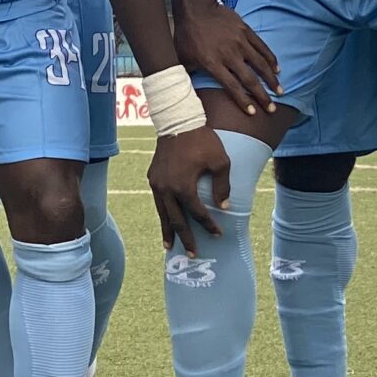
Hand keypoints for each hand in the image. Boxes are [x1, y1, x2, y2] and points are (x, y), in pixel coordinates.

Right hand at [146, 124, 229, 254]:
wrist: (177, 122)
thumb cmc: (203, 141)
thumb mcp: (221, 162)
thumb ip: (223, 186)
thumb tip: (223, 207)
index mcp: (184, 187)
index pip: (197, 213)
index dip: (208, 225)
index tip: (218, 234)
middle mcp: (167, 189)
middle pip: (176, 220)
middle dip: (185, 238)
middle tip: (193, 254)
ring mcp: (157, 183)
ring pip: (162, 213)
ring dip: (168, 230)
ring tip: (170, 246)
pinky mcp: (153, 177)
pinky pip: (158, 201)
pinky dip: (162, 213)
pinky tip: (166, 220)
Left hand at [173, 1, 278, 117]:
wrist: (195, 8)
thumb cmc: (186, 34)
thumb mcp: (182, 57)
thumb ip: (188, 74)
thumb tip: (185, 90)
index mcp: (213, 63)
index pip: (232, 86)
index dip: (243, 101)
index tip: (253, 112)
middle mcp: (229, 54)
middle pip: (250, 79)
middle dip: (262, 96)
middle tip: (271, 108)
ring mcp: (239, 42)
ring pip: (260, 64)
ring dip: (271, 79)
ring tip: (280, 91)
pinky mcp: (246, 31)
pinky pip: (262, 47)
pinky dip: (270, 59)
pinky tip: (277, 69)